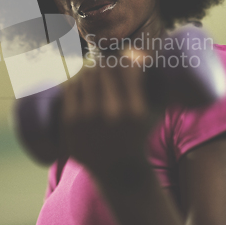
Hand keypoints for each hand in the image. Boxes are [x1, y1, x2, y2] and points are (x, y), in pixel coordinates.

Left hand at [58, 50, 162, 178]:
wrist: (118, 171)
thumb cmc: (139, 136)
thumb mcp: (153, 113)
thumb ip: (155, 85)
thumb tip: (141, 53)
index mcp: (135, 110)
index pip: (126, 67)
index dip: (125, 58)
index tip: (125, 59)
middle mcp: (111, 113)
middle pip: (104, 68)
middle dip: (107, 63)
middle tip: (107, 64)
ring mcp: (88, 118)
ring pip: (86, 75)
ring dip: (91, 70)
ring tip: (95, 73)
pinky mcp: (70, 122)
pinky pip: (70, 88)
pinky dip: (76, 81)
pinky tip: (80, 82)